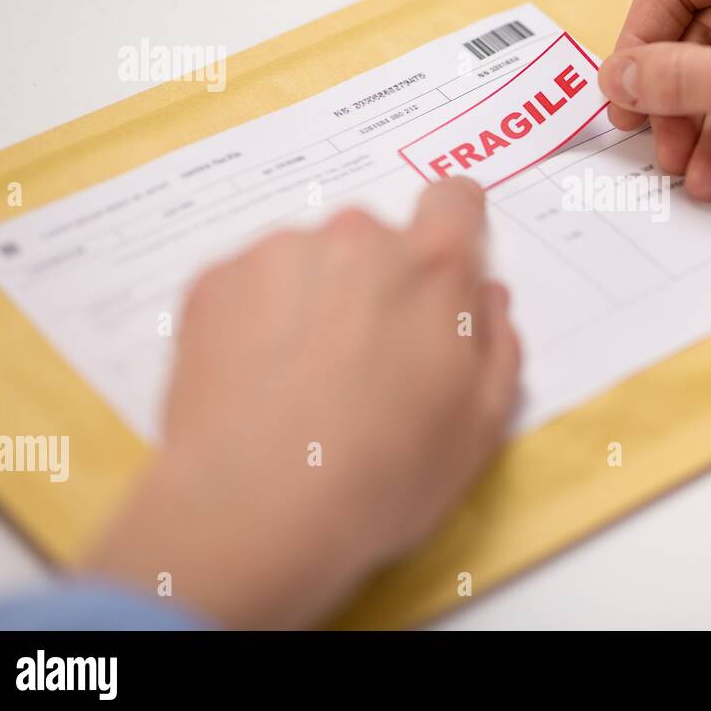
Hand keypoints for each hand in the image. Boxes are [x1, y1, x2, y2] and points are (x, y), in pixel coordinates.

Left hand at [82, 178, 519, 627]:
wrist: (250, 510)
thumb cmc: (385, 475)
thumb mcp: (481, 424)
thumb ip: (497, 343)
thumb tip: (485, 296)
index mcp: (431, 266)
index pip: (454, 200)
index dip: (453, 229)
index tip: (439, 273)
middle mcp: (355, 238)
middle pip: (377, 239)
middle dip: (378, 283)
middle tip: (363, 361)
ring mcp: (277, 253)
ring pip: (310, 260)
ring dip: (315, 298)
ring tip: (301, 380)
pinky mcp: (213, 281)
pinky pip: (252, 284)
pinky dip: (257, 319)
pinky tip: (256, 383)